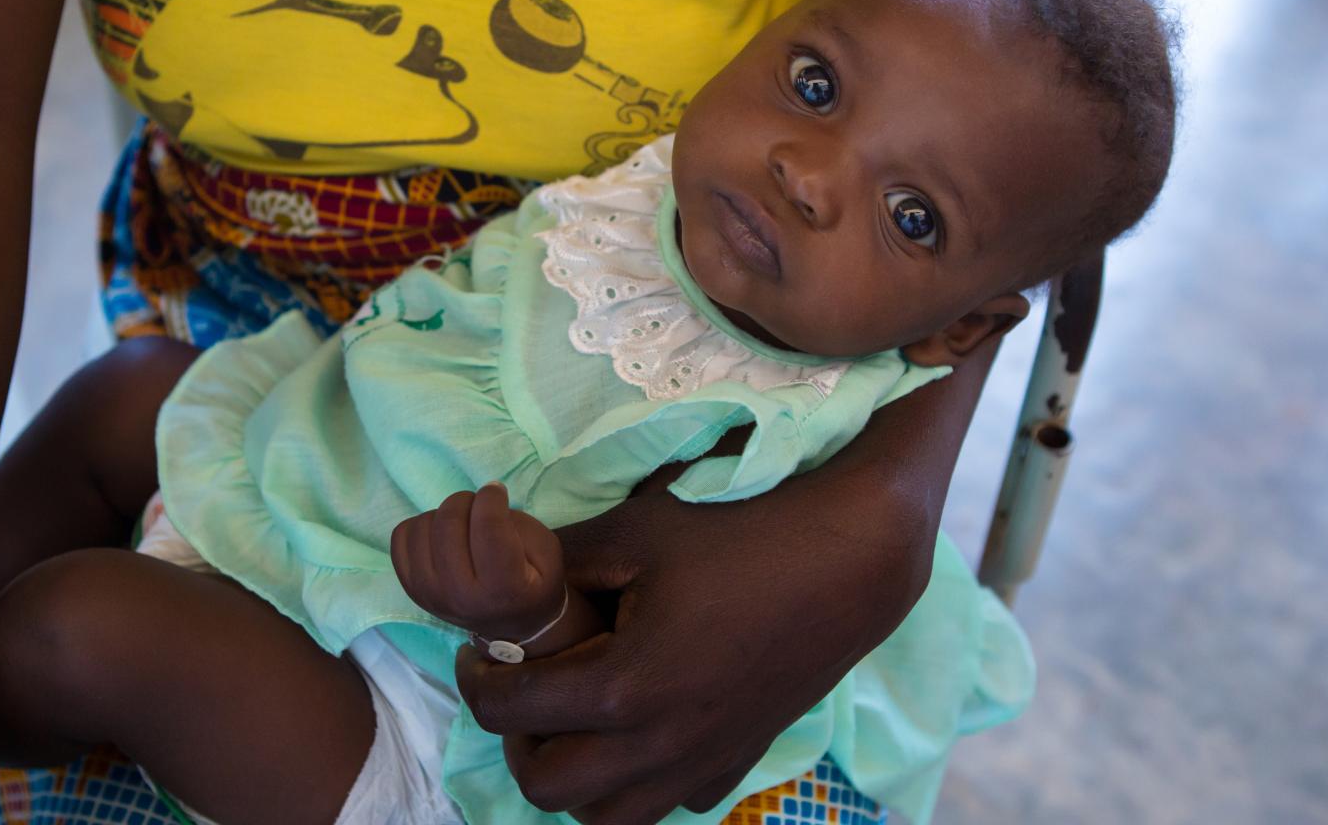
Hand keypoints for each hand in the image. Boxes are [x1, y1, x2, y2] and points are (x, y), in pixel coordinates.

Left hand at [392, 483, 565, 638]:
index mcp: (503, 587)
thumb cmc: (534, 583)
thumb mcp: (546, 551)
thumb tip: (480, 501)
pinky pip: (401, 537)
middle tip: (478, 505)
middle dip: (466, 500)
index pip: (487, 526)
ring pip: (422, 526)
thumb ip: (517, 523)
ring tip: (462, 525)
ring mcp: (429, 594)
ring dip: (443, 514)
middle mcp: (460, 594)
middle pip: (449, 523)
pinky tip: (439, 536)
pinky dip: (420, 526)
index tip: (496, 491)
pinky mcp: (411, 588)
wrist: (512, 627)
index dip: (491, 497)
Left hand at [453, 459, 934, 823]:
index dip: (477, 679)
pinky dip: (638, 784)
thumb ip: (560, 562)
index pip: (511, 711)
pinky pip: (670, 805)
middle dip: (516, 742)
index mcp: (625, 688)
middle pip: (549, 788)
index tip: (481, 650)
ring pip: (609, 819)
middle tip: (519, 689)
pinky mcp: (739, 762)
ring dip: (574, 780)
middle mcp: (661, 745)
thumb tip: (505, 572)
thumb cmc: (740, 533)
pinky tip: (641, 730)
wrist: (849, 558)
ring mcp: (704, 762)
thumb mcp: (634, 532)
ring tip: (572, 720)